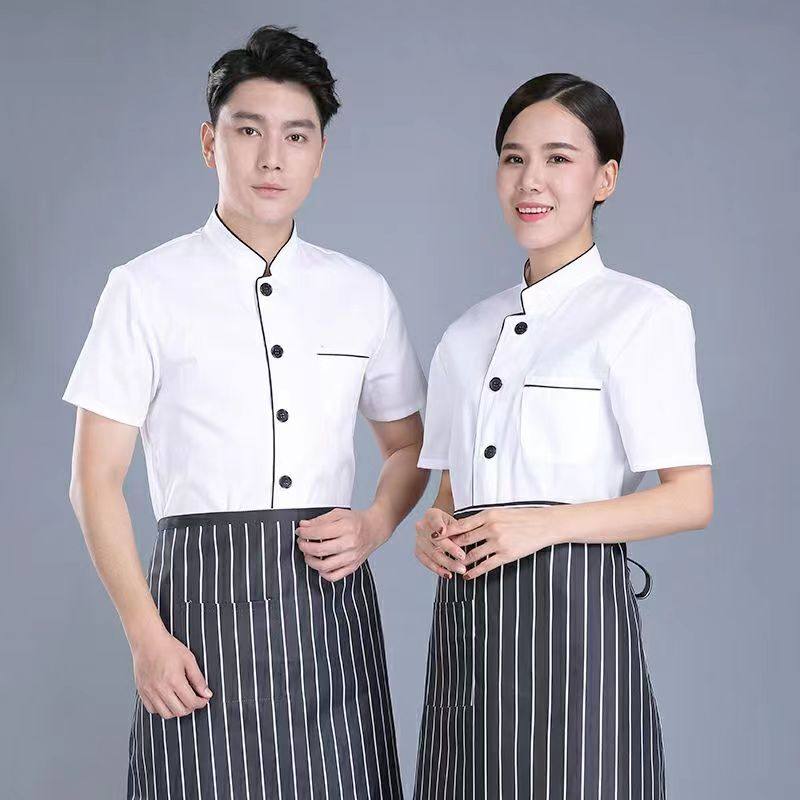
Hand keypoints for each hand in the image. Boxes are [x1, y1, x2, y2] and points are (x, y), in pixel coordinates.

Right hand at [131, 625, 212, 718]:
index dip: (201, 703)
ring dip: (176, 711)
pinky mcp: (142, 692)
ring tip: (182, 701)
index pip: (191, 702)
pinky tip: (168, 700)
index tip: (204, 699)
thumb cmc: (168, 647)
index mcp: (174, 680)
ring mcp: (149, 692)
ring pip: (165, 714)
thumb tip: (207, 693)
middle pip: (179, 711)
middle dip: (191, 708)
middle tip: (194, 700)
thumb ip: (198, 679)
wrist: (148, 641)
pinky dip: (162, 709)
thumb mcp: (189, 659)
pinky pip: (152, 710)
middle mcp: (161, 689)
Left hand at [296, 506, 391, 581]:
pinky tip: (320, 566)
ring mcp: (352, 557)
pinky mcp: (353, 566)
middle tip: (301, 542)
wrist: (375, 529)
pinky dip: (323, 574)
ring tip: (308, 554)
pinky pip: (334, 576)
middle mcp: (350, 543)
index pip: (319, 532)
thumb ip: (320, 520)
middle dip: (305, 546)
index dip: (305, 532)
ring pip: (325, 566)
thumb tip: (304, 526)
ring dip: (310, 561)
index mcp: (346, 527)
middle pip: (320, 550)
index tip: (300, 531)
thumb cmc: (357, 521)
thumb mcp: (339, 514)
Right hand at [414, 506, 466, 579]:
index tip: (443, 531)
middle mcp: (421, 526)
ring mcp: (418, 539)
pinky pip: (427, 562)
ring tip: (460, 569)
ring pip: (432, 553)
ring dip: (447, 563)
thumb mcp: (457, 522)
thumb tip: (466, 539)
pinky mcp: (418, 551)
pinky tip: (448, 574)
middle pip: (435, 540)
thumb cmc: (452, 525)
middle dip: (450, 549)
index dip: (438, 526)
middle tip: (463, 558)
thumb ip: (459, 529)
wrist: (442, 528)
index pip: (434, 520)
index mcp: (431, 514)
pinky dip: (438, 569)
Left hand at [443, 506, 559, 579]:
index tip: (435, 536)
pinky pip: (486, 565)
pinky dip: (475, 572)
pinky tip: (468, 576)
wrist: (544, 524)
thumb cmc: (522, 517)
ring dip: (461, 562)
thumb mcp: (500, 512)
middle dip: (450, 548)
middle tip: (438, 554)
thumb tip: (465, 526)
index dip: (446, 532)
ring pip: (473, 554)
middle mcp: (491, 528)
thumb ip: (483, 519)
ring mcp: (499, 542)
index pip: (462, 525)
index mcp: (488, 515)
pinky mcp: (506, 555)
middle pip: (464, 540)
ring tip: (452, 567)